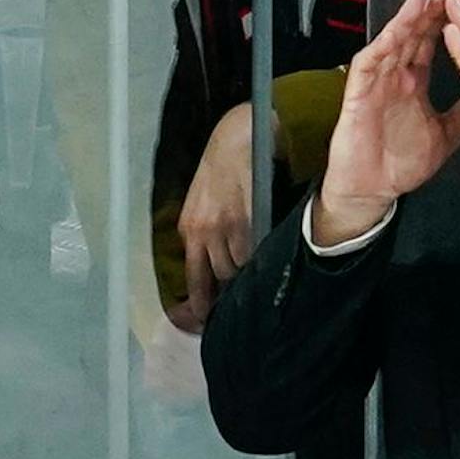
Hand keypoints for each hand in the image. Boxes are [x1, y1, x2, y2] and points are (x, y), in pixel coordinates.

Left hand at [174, 102, 268, 330]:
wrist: (238, 137)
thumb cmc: (221, 169)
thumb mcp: (201, 202)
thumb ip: (203, 232)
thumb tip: (213, 266)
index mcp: (190, 229)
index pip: (194, 278)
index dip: (200, 304)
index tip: (206, 321)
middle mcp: (204, 231)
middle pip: (220, 277)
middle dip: (232, 284)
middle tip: (244, 289)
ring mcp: (227, 226)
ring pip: (239, 265)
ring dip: (249, 267)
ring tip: (259, 262)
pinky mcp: (248, 217)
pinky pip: (255, 249)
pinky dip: (262, 252)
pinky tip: (269, 247)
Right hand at [312, 0, 459, 244]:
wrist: (372, 191)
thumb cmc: (399, 165)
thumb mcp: (444, 136)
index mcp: (415, 83)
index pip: (435, 44)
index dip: (452, 23)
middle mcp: (396, 77)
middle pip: (415, 35)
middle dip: (432, 12)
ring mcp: (377, 84)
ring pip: (392, 43)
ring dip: (407, 21)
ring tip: (424, 0)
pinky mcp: (359, 96)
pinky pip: (369, 65)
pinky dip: (381, 47)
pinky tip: (395, 34)